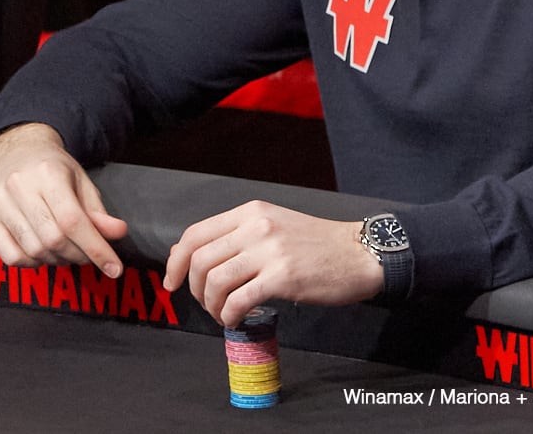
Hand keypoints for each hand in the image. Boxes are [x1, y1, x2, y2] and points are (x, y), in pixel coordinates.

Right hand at [0, 123, 128, 276]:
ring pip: (33, 251)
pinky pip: (10, 257)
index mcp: (47, 172)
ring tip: (65, 250)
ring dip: (57, 261)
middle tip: (87, 254)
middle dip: (78, 256)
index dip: (96, 249)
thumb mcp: (81, 182)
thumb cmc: (51, 168)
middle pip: (53, 239)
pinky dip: (31, 263)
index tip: (114, 268)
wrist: (14, 151)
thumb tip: (117, 233)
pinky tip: (41, 252)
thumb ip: (98, 212)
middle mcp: (18, 185)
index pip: (73, 220)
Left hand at [163, 200, 382, 326]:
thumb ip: (234, 237)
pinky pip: (240, 299)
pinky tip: (235, 320)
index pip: (195, 233)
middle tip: (205, 304)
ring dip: (211, 305)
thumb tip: (189, 254)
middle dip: (194, 288)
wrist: (360, 254)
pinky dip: (230, 314)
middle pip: (201, 259)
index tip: (172, 281)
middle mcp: (255, 226)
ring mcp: (269, 251)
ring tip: (222, 315)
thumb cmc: (315, 244)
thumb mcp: (271, 226)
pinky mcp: (283, 277)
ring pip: (216, 280)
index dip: (176, 261)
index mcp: (249, 212)